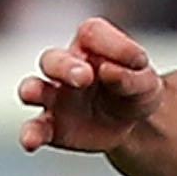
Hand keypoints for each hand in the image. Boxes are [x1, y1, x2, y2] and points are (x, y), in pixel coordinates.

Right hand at [19, 17, 164, 154]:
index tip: (138, 61)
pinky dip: (30, 133)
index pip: (93, 33)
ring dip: (32, 90)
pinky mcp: (51, 127)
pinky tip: (30, 141)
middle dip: (65, 66)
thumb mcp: (146, 82)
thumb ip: (130, 75)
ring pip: (34, 87)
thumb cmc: (136, 91)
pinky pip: (35, 128)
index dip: (113, 44)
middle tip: (84, 77)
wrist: (134, 126)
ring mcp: (55, 97)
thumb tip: (106, 70)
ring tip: (32, 93)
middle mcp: (67, 67)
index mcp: (93, 46)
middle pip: (54, 58)